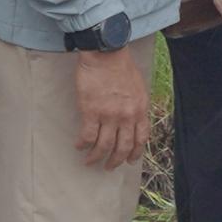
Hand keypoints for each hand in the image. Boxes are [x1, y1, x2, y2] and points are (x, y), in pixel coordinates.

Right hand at [71, 43, 153, 169]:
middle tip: (109, 167)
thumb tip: (132, 120)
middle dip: (115, 160)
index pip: (141, 138)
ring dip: (97, 157)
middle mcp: (127, 116)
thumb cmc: (122, 66)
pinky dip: (83, 144)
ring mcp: (109, 115)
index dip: (135, 153)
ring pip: (104, 146)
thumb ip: (137, 106)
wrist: (106, 54)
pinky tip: (79, 146)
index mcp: (140, 109)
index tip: (129, 160)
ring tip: (90, 162)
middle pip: (123, 147)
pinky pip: (88, 136)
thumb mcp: (138, 88)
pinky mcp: (91, 112)